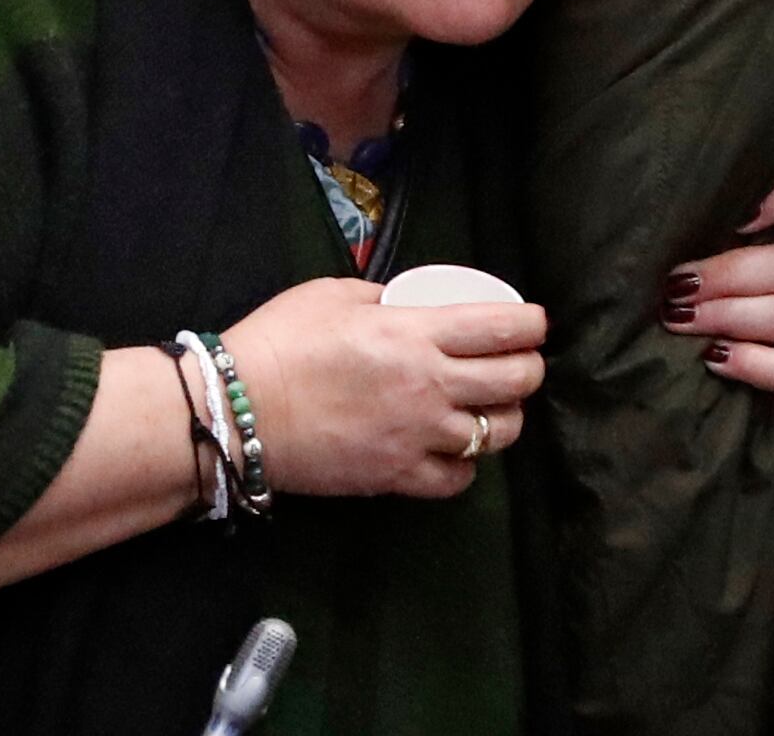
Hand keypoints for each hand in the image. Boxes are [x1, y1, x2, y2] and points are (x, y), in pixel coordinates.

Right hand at [219, 278, 545, 500]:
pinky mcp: (397, 476)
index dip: (530, 324)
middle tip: (521, 362)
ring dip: (504, 418)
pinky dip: (466, 465)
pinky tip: (455, 450)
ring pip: (496, 434)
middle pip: (515, 382)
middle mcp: (428, 385)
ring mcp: (417, 436)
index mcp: (415, 333)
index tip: (534, 323)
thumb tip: (411, 304)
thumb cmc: (282, 341)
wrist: (239, 410)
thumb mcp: (335, 294)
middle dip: (530, 369)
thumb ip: (385, 298)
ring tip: (493, 407)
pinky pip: (457, 479)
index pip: (501, 328)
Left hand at [662, 177, 773, 416]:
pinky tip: (712, 358)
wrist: (723, 388)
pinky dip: (747, 363)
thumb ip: (700, 247)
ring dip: (725, 317)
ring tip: (679, 322)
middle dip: (724, 277)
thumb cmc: (706, 313)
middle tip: (676, 289)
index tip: (739, 216)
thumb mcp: (705, 273)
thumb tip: (661, 236)